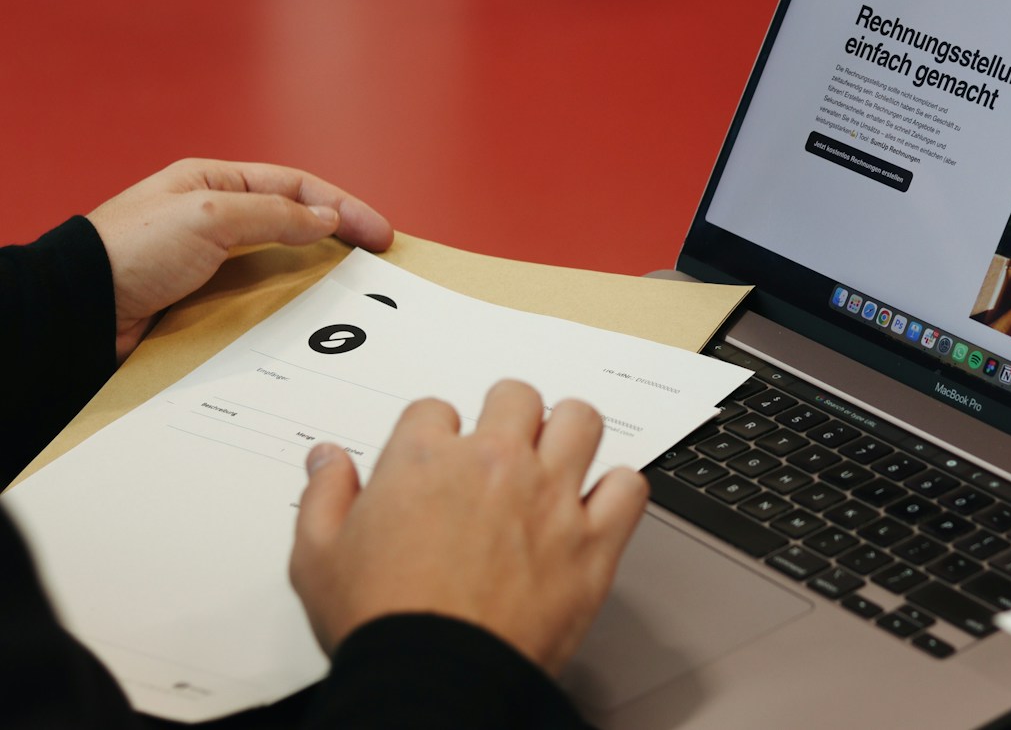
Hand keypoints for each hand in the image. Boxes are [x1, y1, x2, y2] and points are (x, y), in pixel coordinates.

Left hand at [86, 158, 393, 360]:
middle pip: (292, 224)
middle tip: (374, 262)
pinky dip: (281, 309)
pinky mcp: (199, 302)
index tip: (379, 234)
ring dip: (310, 278)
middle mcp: (213, 218)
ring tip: (346, 292)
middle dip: (336, 240)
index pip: (296, 187)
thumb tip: (326, 218)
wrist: (78, 310)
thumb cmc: (130, 250)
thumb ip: (274, 214)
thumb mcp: (210, 215)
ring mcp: (206, 262)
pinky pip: (254, 302)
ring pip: (276, 266)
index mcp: (214, 182)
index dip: (345, 206)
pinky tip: (299, 320)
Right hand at [289, 382, 648, 674]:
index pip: (435, 410)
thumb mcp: (317, 557)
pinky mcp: (592, 541)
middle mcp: (495, 465)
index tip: (438, 457)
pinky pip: (628, 488)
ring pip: (580, 421)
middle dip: (507, 414)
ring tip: (558, 453)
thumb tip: (326, 460)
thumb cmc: (382, 622)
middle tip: (503, 443)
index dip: (435, 432)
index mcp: (426, 460)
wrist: (432, 678)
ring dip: (568, 432)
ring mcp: (549, 498)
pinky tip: (600, 503)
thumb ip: (324, 496)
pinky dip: (618, 491)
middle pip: (515, 397)